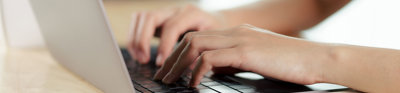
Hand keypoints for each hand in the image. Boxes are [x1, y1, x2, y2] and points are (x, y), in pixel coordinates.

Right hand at [127, 5, 224, 65]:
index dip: (164, 45)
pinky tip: (139, 53)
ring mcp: (165, 12)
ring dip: (135, 38)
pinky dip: (134, 37)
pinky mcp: (158, 18)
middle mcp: (175, 10)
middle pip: (151, 17)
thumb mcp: (212, 42)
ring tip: (140, 58)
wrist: (216, 20)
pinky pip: (139, 22)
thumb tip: (189, 69)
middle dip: (143, 40)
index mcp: (192, 14)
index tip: (161, 63)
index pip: (172, 26)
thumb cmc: (215, 32)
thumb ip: (200, 53)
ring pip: (141, 17)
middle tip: (144, 60)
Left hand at [153, 24, 330, 86]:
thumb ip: (234, 60)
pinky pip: (211, 58)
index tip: (170, 69)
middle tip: (162, 76)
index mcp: (236, 33)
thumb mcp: (256, 59)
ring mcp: (240, 39)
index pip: (198, 37)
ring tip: (169, 81)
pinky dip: (197, 71)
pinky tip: (194, 84)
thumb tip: (214, 70)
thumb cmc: (289, 63)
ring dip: (178, 64)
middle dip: (171, 58)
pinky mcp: (246, 51)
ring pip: (196, 45)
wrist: (316, 58)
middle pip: (190, 38)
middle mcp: (234, 32)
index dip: (179, 52)